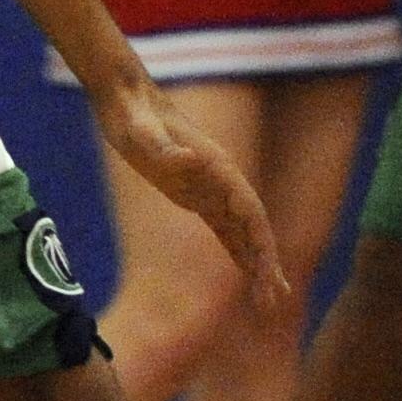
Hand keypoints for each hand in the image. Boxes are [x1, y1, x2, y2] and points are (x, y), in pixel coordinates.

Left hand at [90, 74, 287, 312]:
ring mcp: (211, 189)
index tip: (269, 275)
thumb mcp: (141, 132)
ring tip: (269, 301)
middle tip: (274, 302)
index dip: (261, 245)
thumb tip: (190, 159)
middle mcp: (222, 181)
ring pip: (242, 233)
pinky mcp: (195, 195)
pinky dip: (238, 252)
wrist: (127, 99)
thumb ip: (163, 147)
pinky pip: (225, 229)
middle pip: (253, 229)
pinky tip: (246, 273)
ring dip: (256, 265)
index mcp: (218, 169)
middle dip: (266, 265)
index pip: (250, 214)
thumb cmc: (133, 115)